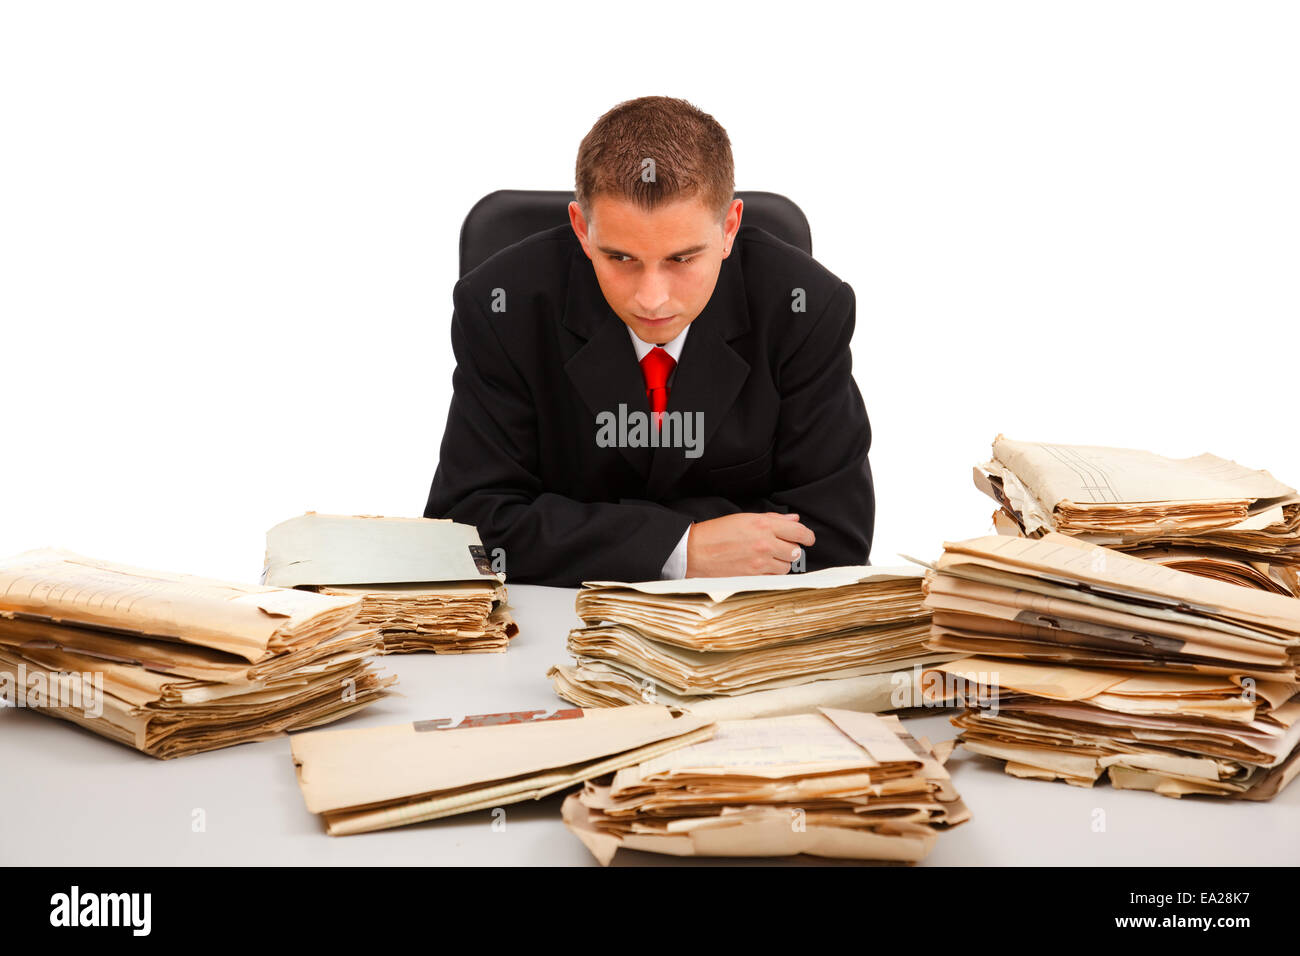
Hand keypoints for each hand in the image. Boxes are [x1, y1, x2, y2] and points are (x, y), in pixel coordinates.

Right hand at [685, 512, 815, 576]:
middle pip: (795, 551)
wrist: (695, 552)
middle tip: (782, 547)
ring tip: (768, 557)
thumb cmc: (716, 533)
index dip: (808, 537)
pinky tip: (760, 567)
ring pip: (786, 566)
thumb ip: (772, 519)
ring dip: (781, 562)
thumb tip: (793, 521)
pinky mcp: (754, 577)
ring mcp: (760, 562)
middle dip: (791, 549)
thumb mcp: (745, 518)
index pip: (799, 533)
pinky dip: (771, 573)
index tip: (808, 539)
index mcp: (763, 525)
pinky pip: (774, 577)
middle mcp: (765, 543)